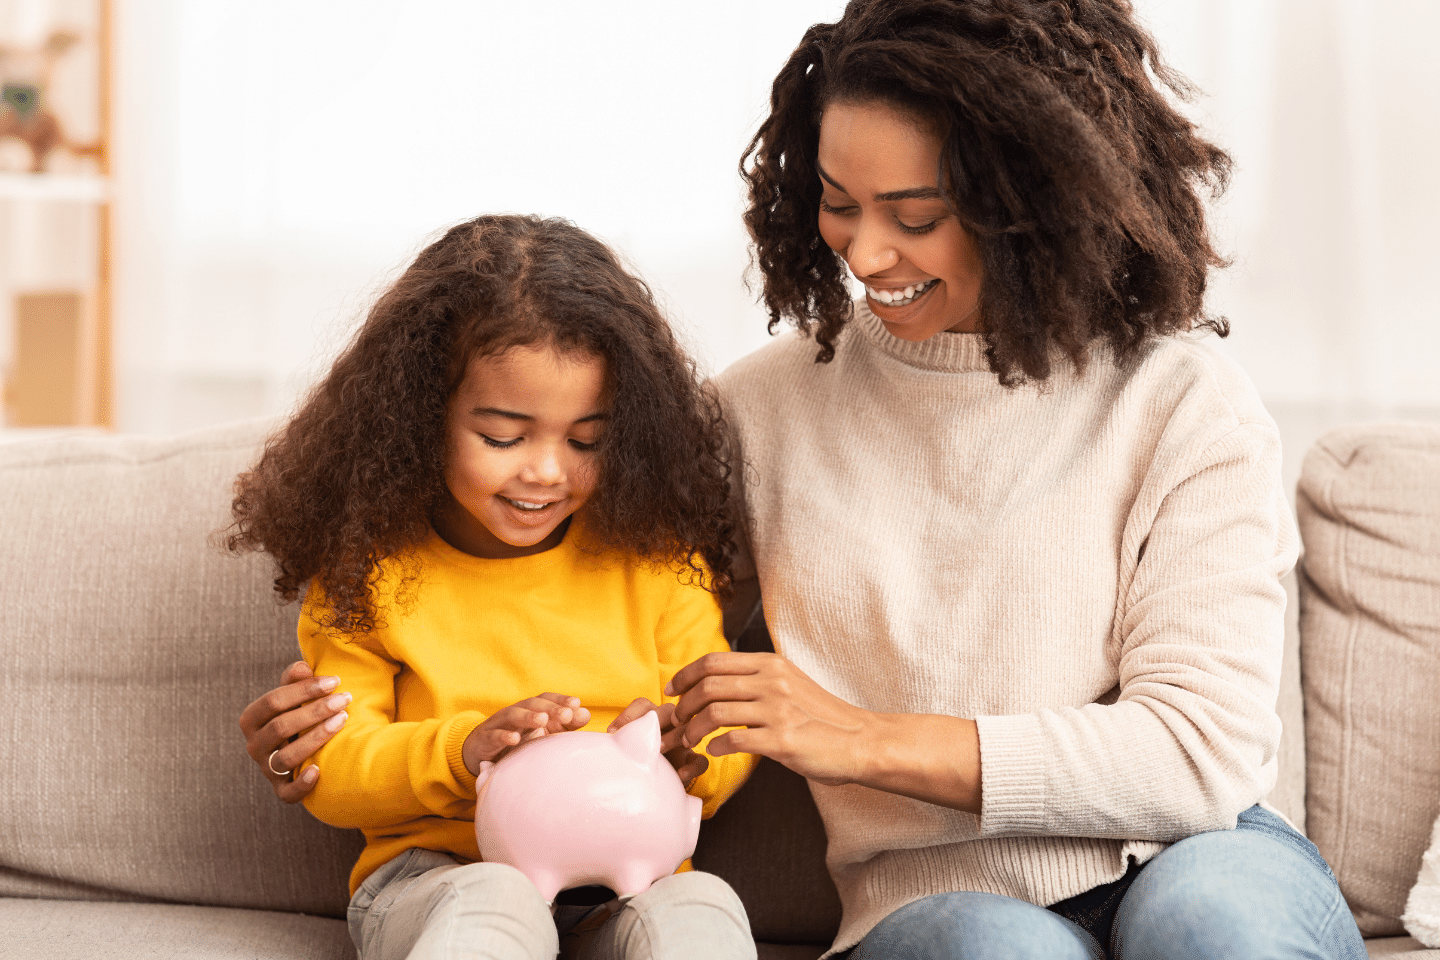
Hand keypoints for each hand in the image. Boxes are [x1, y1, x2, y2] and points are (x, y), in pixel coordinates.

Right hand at [239, 660, 350, 803]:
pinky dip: (302, 784)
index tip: (335, 681)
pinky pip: (287, 793)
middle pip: (281, 727)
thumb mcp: (294, 695)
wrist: (300, 746)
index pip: (273, 701)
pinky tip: (320, 769)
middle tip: (345, 699)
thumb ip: (295, 679)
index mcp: (252, 719)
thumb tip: (303, 667)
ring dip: (316, 738)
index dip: (304, 690)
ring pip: (286, 757)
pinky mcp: (281, 789)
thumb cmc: (297, 714)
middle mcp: (254, 746)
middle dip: (316, 711)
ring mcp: (267, 769)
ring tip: (342, 720)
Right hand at [462, 693, 590, 775]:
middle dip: (550, 708)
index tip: (576, 704)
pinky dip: (503, 736)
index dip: (560, 700)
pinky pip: (494, 735)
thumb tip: (585, 714)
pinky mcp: (485, 739)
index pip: (546, 699)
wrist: (479, 752)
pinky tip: (514, 739)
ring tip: (543, 720)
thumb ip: (563, 725)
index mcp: (530, 709)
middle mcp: (515, 712)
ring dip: (528, 716)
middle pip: (533, 704)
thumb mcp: (540, 733)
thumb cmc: (515, 741)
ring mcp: (499, 724)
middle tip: (567, 714)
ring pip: (513, 715)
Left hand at [608, 697, 708, 788]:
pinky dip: (692, 766)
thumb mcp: (625, 749)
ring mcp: (683, 740)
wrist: (658, 784)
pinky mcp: (693, 760)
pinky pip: (700, 760)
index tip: (611, 732)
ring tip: (659, 753)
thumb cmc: (637, 760)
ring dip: (672, 738)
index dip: (628, 715)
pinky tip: (680, 774)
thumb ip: (615, 742)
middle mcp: (669, 723)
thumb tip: (598, 743)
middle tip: (641, 739)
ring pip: (686, 729)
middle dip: (654, 721)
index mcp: (650, 716)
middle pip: (667, 710)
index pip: (642, 704)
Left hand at [667, 651, 982, 810]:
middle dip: (683, 704)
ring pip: (715, 712)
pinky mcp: (782, 740)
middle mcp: (772, 681)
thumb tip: (719, 682)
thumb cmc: (822, 717)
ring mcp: (777, 710)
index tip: (672, 689)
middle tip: (677, 720)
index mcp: (771, 664)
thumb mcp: (790, 683)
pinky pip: (733, 740)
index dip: (685, 674)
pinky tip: (715, 752)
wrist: (861, 740)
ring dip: (693, 728)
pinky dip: (716, 747)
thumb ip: (758, 679)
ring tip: (690, 740)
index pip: (714, 660)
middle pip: (708, 684)